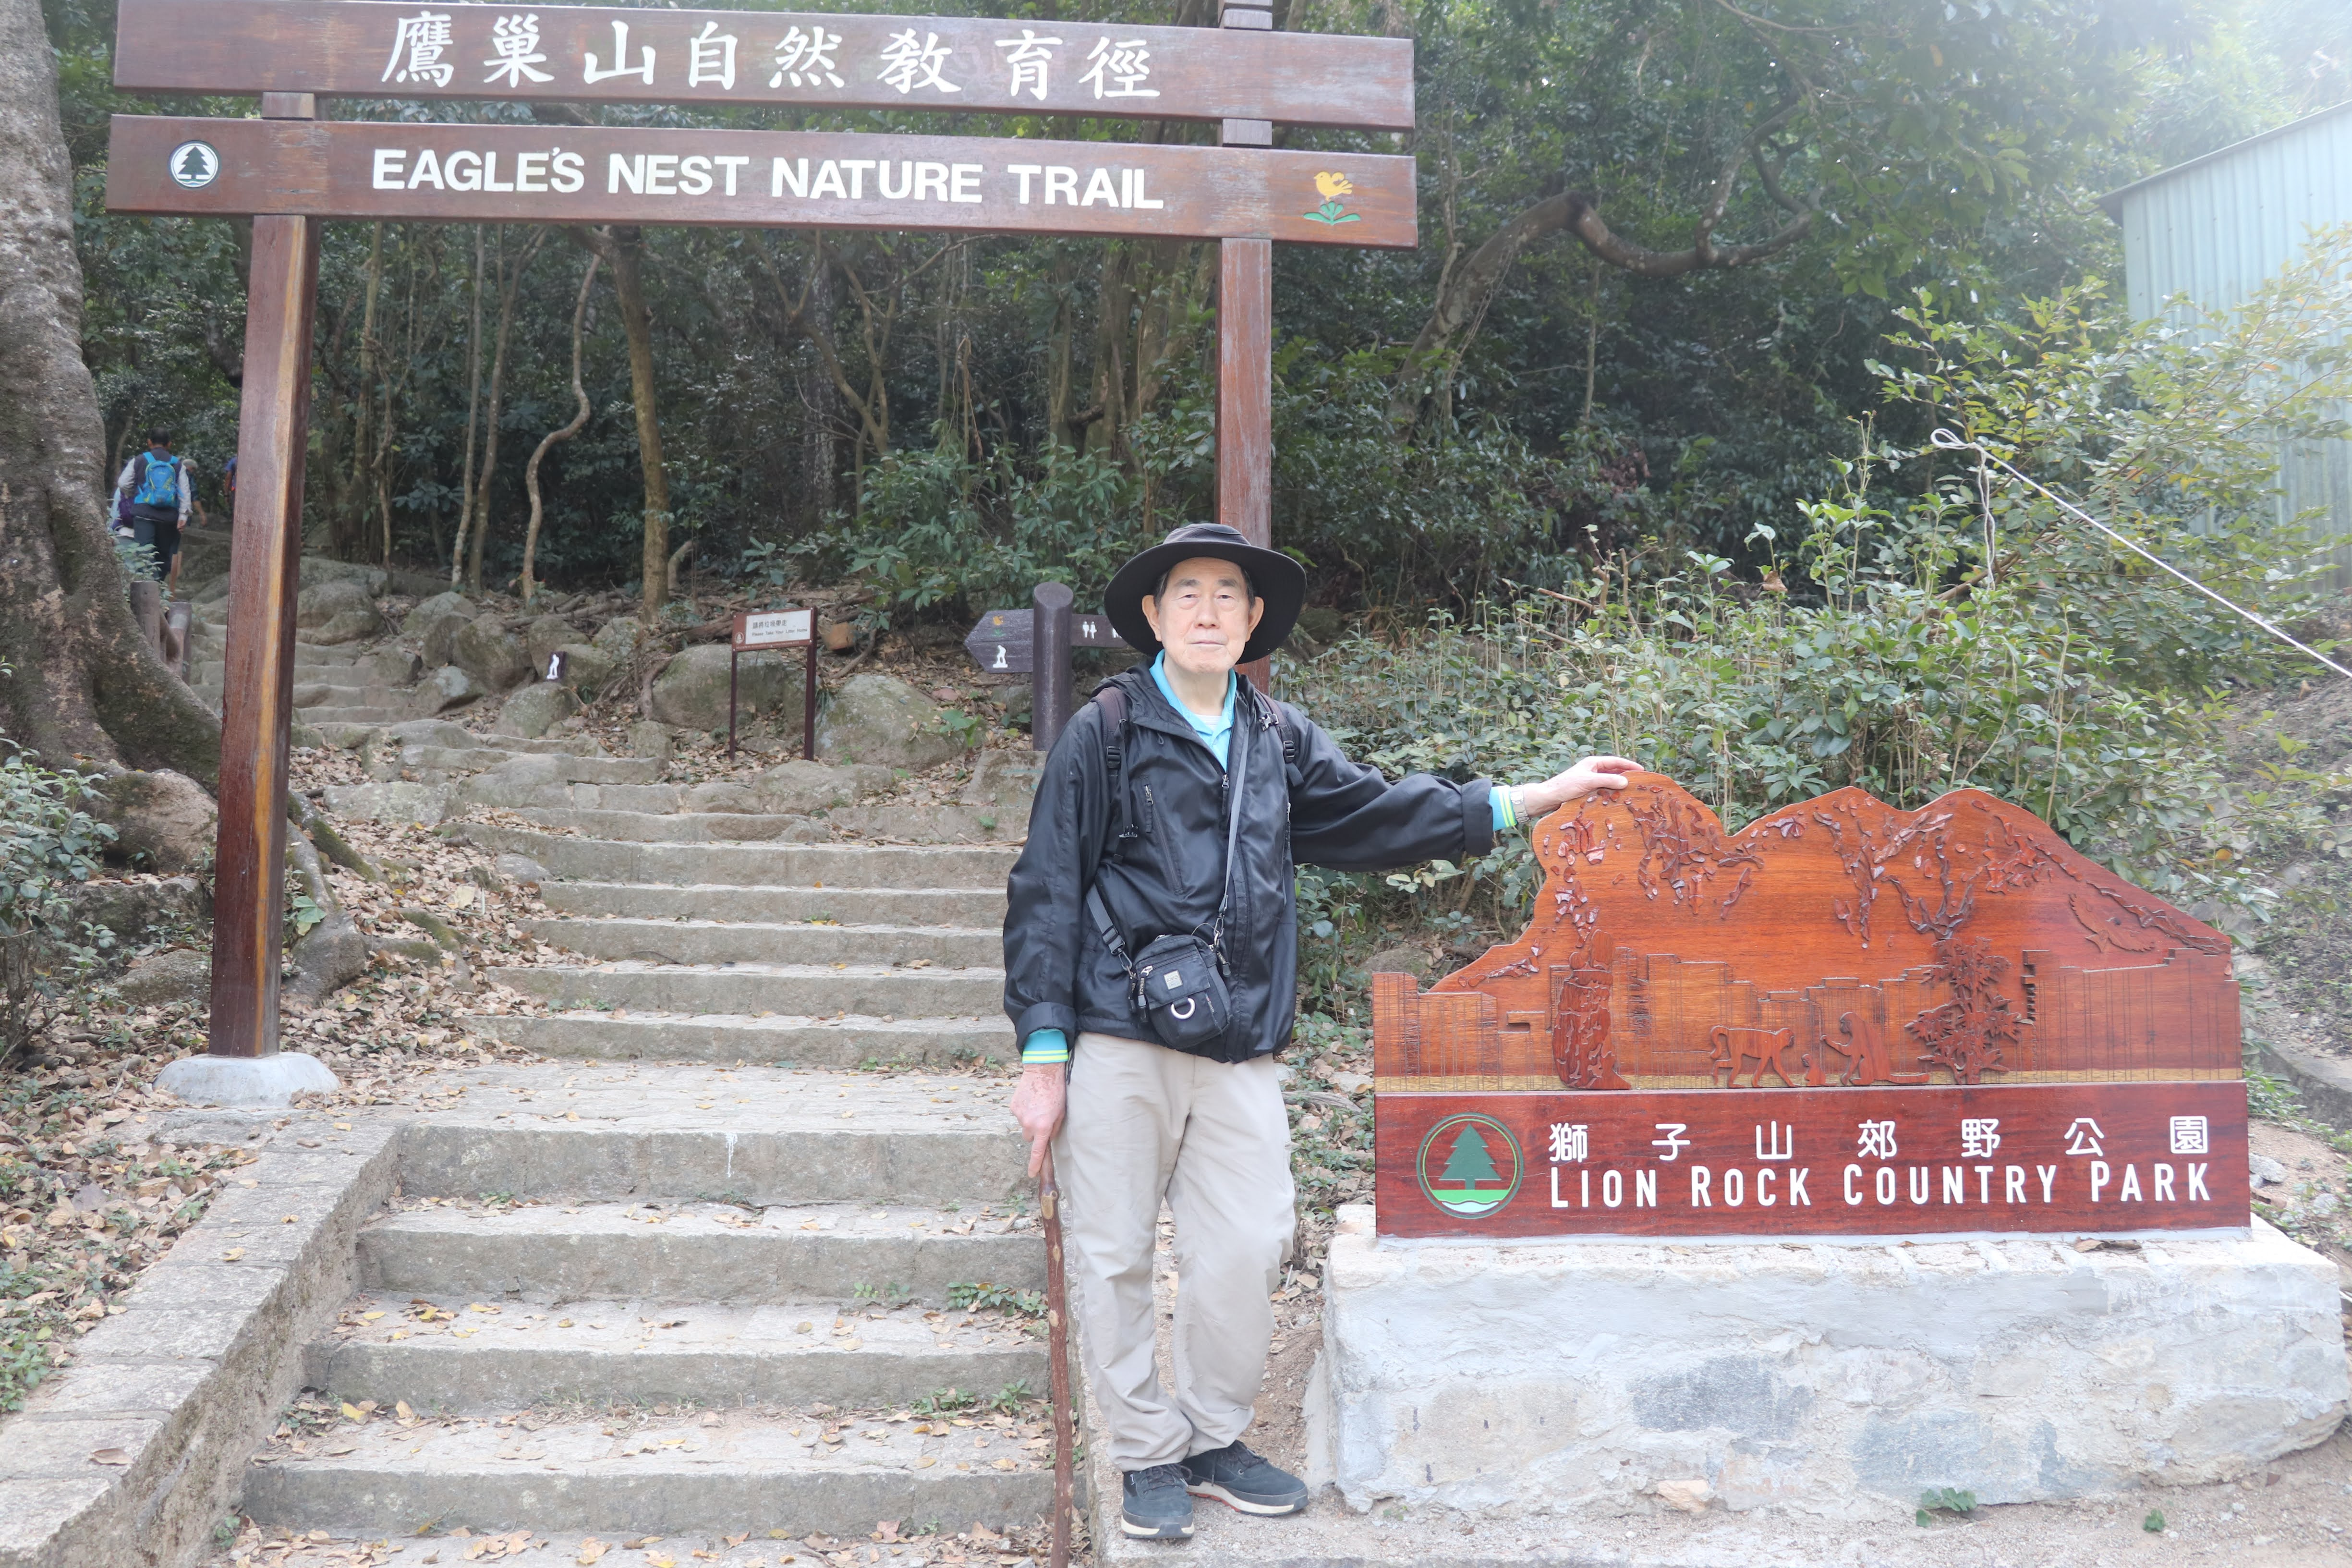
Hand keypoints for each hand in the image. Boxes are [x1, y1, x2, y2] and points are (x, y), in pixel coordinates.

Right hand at [1010, 1063, 1066, 1178]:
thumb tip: (1048, 1138)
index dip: (1034, 1165)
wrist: (1042, 1071)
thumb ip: (1055, 1129)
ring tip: (1038, 1106)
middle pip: (1029, 1137)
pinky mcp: (1013, 1107)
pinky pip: (1019, 1115)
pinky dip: (1024, 1111)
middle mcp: (1029, 1124)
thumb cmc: (1057, 1091)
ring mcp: (1019, 1115)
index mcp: (1043, 1127)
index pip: (1037, 1151)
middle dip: (1035, 1132)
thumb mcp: (1061, 1112)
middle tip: (1043, 1119)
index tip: (1032, 1174)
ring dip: (1030, 1121)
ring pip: (1024, 1125)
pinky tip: (1031, 1100)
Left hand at [1517, 756, 1640, 818]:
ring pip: (1609, 781)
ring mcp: (1589, 780)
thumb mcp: (1588, 782)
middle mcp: (1592, 770)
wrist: (1549, 797)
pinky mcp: (1586, 790)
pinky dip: (1611, 792)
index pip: (1615, 761)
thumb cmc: (1566, 786)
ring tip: (1632, 791)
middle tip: (1640, 782)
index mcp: (1593, 763)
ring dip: (1619, 785)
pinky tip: (1617, 799)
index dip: (1629, 765)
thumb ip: (1607, 780)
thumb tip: (1625, 782)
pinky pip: (1603, 790)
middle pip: (1614, 770)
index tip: (1642, 770)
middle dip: (1626, 775)